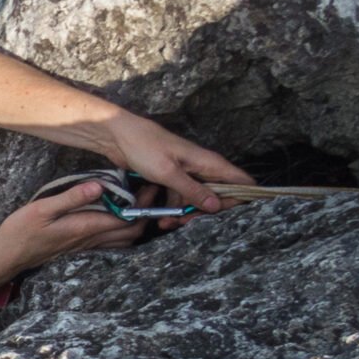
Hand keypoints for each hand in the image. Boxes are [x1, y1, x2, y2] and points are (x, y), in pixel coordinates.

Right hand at [0, 181, 146, 273]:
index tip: (150, 185)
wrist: (8, 257)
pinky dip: (124, 230)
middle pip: (131, 231)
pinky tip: (120, 218)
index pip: (125, 218)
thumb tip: (99, 185)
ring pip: (124, 239)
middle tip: (150, 190)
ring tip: (140, 203)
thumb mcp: (41, 209)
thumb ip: (71, 198)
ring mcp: (86, 245)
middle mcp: (90, 239)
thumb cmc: (20, 231)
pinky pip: (112, 242)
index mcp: (84, 227)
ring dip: (137, 223)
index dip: (143, 204)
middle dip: (146, 213)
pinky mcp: (80, 247)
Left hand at [101, 114, 254, 211]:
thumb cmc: (143, 146)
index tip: (222, 215)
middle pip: (220, 196)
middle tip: (188, 223)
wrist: (117, 135)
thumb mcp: (168, 173)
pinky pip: (180, 197)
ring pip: (198, 199)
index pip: (241, 182)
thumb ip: (193, 190)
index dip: (239, 200)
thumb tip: (216, 206)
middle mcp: (202, 167)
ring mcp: (187, 173)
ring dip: (186, 214)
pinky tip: (161, 218)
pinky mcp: (172, 177)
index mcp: (209, 162)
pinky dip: (173, 208)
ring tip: (168, 223)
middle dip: (206, 213)